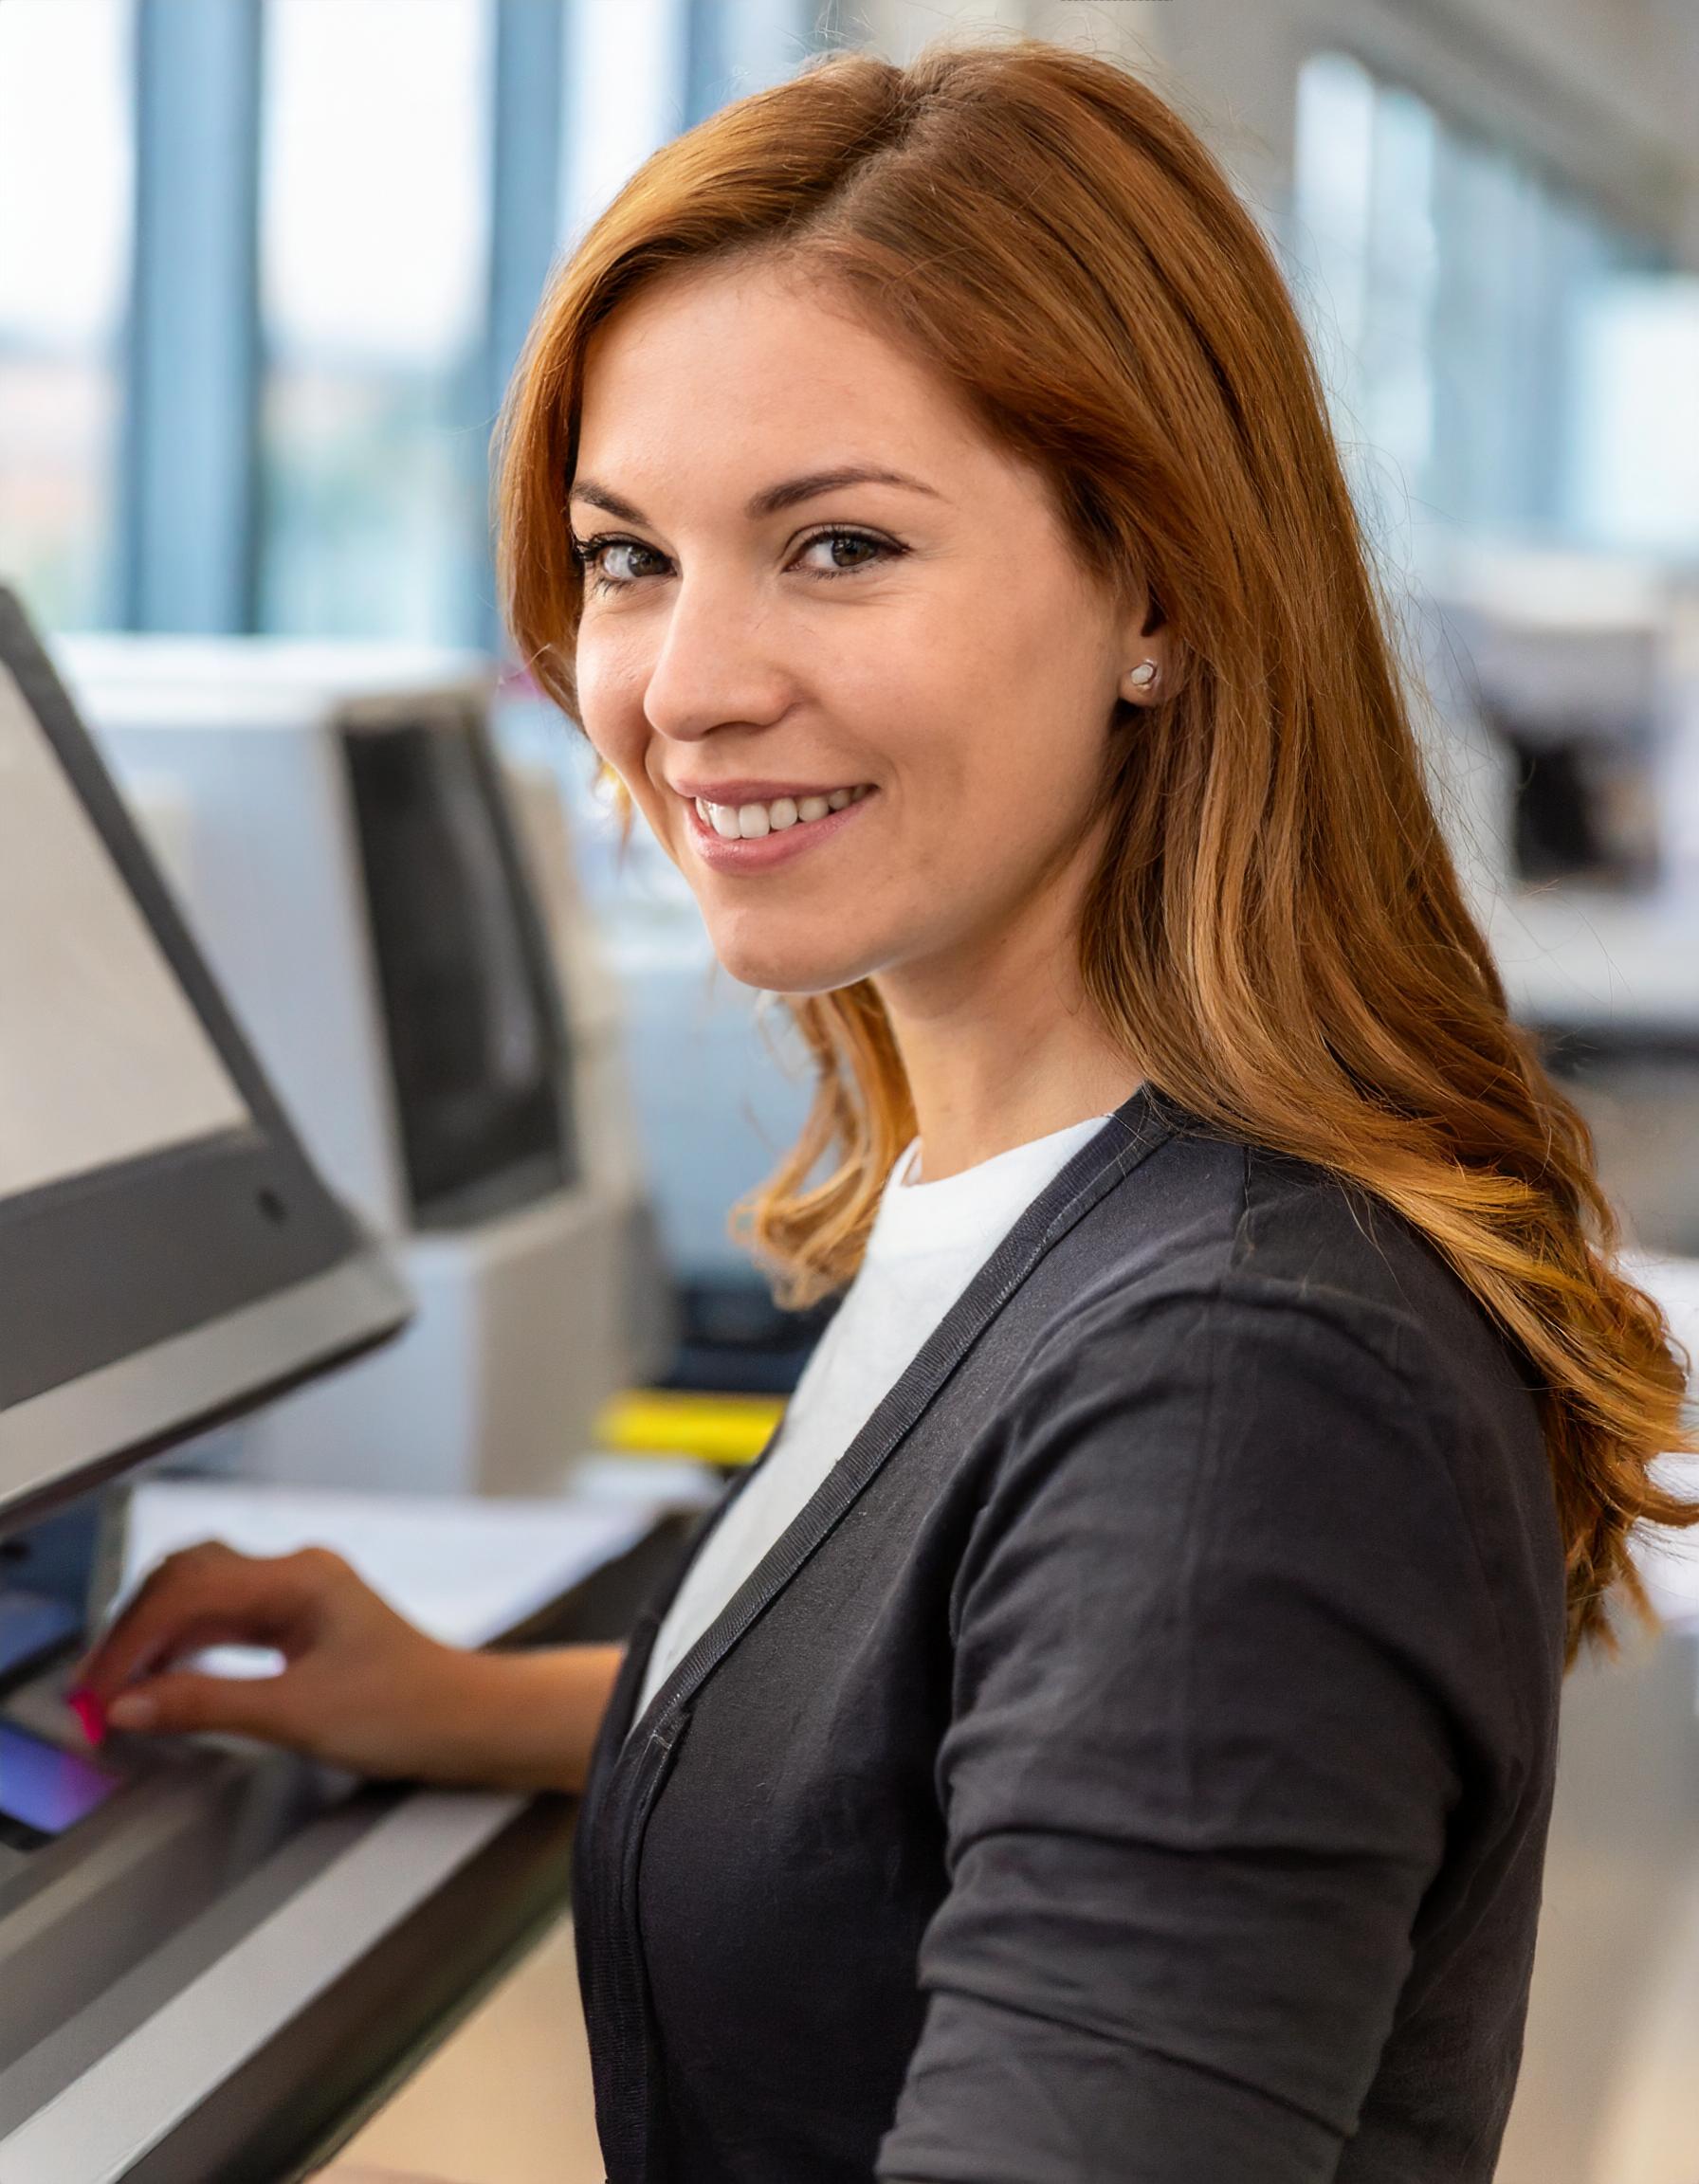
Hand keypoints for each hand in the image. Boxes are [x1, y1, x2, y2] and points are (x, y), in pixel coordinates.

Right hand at [70, 1539, 507, 1783]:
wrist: (470, 1721)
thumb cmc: (409, 1709)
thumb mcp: (298, 1715)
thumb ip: (208, 1704)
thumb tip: (134, 1703)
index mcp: (299, 1578)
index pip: (189, 1592)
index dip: (133, 1640)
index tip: (100, 1687)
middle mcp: (298, 1574)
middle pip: (189, 1580)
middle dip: (136, 1628)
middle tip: (97, 1684)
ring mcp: (301, 1596)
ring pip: (205, 1599)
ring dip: (158, 1638)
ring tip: (120, 1686)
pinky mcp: (303, 1623)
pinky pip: (228, 1621)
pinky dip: (188, 1647)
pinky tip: (167, 1678)